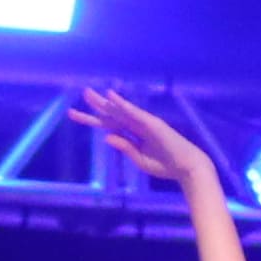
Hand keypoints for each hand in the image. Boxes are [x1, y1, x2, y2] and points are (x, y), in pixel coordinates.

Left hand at [75, 85, 216, 199]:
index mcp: (134, 135)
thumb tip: (107, 136)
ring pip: (120, 111)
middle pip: (112, 114)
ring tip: (87, 93)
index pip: (109, 124)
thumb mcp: (140, 159)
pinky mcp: (152, 123)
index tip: (73, 114)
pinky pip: (134, 112)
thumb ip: (125, 147)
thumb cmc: (167, 165)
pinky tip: (110, 96)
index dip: (91, 119)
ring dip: (105, 102)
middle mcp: (137, 125)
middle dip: (96, 105)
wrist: (187, 168)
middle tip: (82, 93)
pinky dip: (122, 104)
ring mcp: (145, 123)